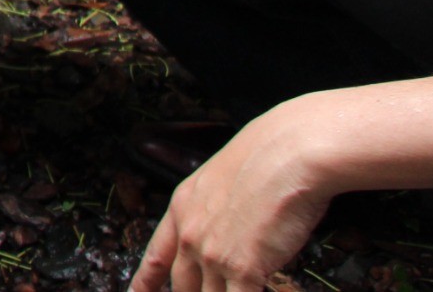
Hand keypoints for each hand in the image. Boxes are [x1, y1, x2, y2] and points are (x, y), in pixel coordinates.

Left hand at [131, 104, 330, 291]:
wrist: (287, 154)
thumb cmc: (266, 158)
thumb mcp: (221, 178)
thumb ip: (215, 209)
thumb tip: (229, 229)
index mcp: (182, 207)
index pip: (157, 254)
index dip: (145, 280)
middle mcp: (191, 233)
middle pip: (182, 284)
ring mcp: (213, 254)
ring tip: (228, 291)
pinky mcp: (242, 269)